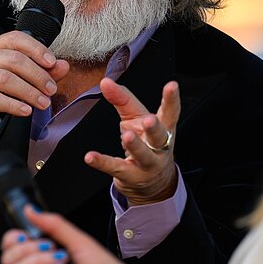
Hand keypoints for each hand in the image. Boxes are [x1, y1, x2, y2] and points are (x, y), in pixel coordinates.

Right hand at [0, 31, 69, 145]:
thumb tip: (63, 66)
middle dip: (37, 75)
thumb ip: (41, 72)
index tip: (52, 63)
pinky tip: (24, 110)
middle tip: (51, 89)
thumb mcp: (17, 80)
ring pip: (4, 79)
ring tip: (42, 102)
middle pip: (14, 59)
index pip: (16, 39)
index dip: (36, 49)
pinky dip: (12, 105)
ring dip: (28, 92)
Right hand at [0, 207, 142, 263]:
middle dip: (27, 248)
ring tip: (62, 260)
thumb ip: (53, 224)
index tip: (26, 234)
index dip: (13, 238)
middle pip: (8, 258)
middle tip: (50, 247)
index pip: (13, 245)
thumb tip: (31, 210)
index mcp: (45, 254)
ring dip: (40, 261)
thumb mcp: (78, 240)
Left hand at [85, 79, 180, 204]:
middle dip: (155, 127)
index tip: (172, 85)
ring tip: (127, 135)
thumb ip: (122, 99)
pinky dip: (102, 162)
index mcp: (164, 127)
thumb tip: (106, 82)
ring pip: (143, 155)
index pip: (170, 112)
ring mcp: (147, 163)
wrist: (154, 181)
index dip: (172, 99)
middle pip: (159, 136)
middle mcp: (159, 146)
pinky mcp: (131, 175)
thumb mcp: (136, 118)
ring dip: (135, 145)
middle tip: (148, 120)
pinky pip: (116, 167)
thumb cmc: (146, 142)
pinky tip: (90, 157)